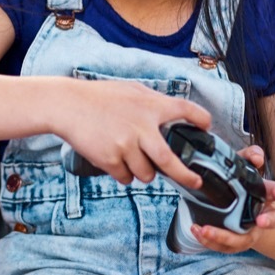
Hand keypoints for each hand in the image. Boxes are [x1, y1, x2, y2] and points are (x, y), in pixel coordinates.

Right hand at [55, 79, 210, 188]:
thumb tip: (172, 116)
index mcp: (150, 106)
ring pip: (146, 174)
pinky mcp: (110, 159)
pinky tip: (113, 158)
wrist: (67, 105)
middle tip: (195, 183)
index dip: (201, 119)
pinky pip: (125, 177)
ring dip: (143, 171)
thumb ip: (152, 103)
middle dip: (185, 177)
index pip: (185, 110)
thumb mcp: (130, 91)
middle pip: (170, 162)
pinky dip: (122, 173)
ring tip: (131, 157)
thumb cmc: (98, 97)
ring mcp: (125, 145)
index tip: (207, 128)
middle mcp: (141, 127)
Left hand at [187, 144, 274, 253]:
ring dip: (225, 236)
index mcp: (265, 196)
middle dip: (269, 222)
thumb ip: (248, 156)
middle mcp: (260, 216)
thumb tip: (256, 156)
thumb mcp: (238, 166)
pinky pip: (223, 246)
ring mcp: (247, 231)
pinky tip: (197, 230)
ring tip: (206, 230)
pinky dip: (209, 240)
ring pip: (243, 240)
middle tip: (261, 220)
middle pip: (272, 221)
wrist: (217, 203)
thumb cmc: (234, 184)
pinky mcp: (232, 242)